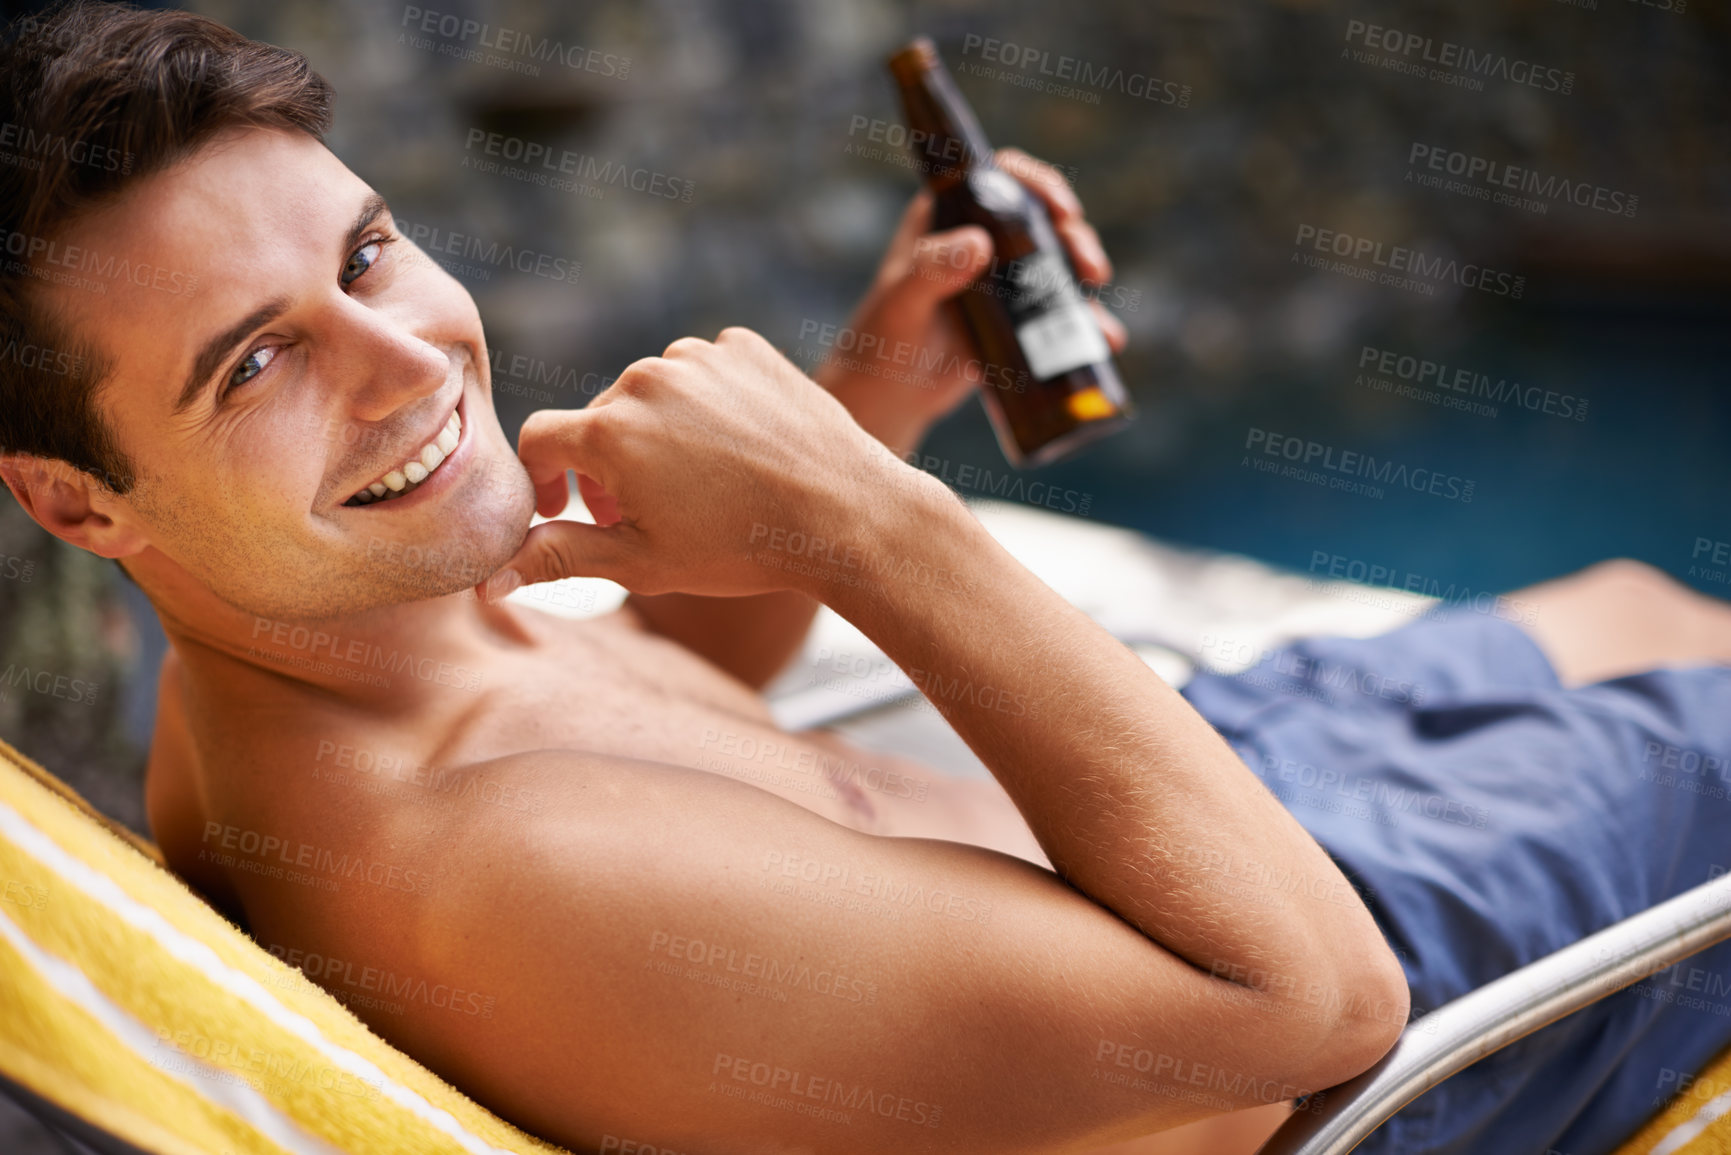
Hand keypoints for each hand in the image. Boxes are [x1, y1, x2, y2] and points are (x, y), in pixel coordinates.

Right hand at [477, 327, 929, 601]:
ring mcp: (699, 357)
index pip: (540, 439)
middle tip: (648, 512)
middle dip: (610, 464)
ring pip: (654, 392)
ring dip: (660, 430)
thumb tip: (488, 580)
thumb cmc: (742, 549)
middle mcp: (646, 379)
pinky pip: (705, 371)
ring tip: (702, 482)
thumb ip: (560, 559)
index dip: (545, 479)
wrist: (847, 514)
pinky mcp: (744, 347)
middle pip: (601, 418)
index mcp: (610, 432)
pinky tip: (740, 447)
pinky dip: (709, 403)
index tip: (569, 509)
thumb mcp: (642, 565)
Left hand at [817, 147, 1128, 450]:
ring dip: (1087, 275)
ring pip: (1059, 262)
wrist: (887, 393)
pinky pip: (1060, 311)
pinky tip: (1105, 339)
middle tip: (1090, 269)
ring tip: (1096, 303)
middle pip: (1043, 220)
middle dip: (1076, 238)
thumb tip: (978, 243)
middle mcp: (982, 240)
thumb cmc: (883, 338)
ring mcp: (1003, 280)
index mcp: (949, 216)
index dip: (1038, 183)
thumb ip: (931, 269)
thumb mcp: (903, 300)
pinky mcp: (1017, 319)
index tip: (1063, 208)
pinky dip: (1087, 321)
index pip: (1000, 177)